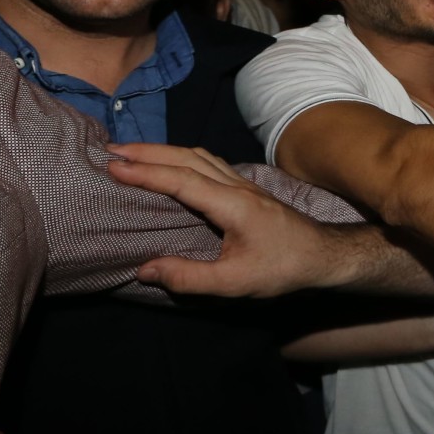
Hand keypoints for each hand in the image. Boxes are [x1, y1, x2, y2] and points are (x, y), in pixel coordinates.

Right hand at [106, 143, 375, 295]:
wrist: (323, 255)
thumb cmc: (281, 269)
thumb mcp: (234, 283)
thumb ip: (189, 277)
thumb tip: (145, 269)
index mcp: (232, 205)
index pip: (182, 180)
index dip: (146, 172)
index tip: (113, 166)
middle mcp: (236, 186)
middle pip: (187, 158)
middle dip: (147, 152)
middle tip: (110, 150)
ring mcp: (243, 183)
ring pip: (198, 155)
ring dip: (163, 151)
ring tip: (131, 152)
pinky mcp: (245, 188)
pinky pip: (207, 162)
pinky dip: (180, 157)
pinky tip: (168, 163)